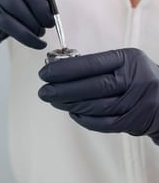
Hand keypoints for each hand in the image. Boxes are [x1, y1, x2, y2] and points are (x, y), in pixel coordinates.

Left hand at [38, 48, 158, 144]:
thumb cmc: (139, 77)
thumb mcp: (126, 62)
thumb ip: (100, 66)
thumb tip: (63, 69)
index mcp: (129, 59)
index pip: (92, 64)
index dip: (66, 70)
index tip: (46, 73)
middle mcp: (135, 79)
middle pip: (92, 86)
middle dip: (62, 89)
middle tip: (44, 91)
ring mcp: (136, 102)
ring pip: (96, 106)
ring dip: (70, 104)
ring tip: (53, 101)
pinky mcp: (134, 122)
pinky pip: (104, 123)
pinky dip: (85, 119)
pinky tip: (72, 113)